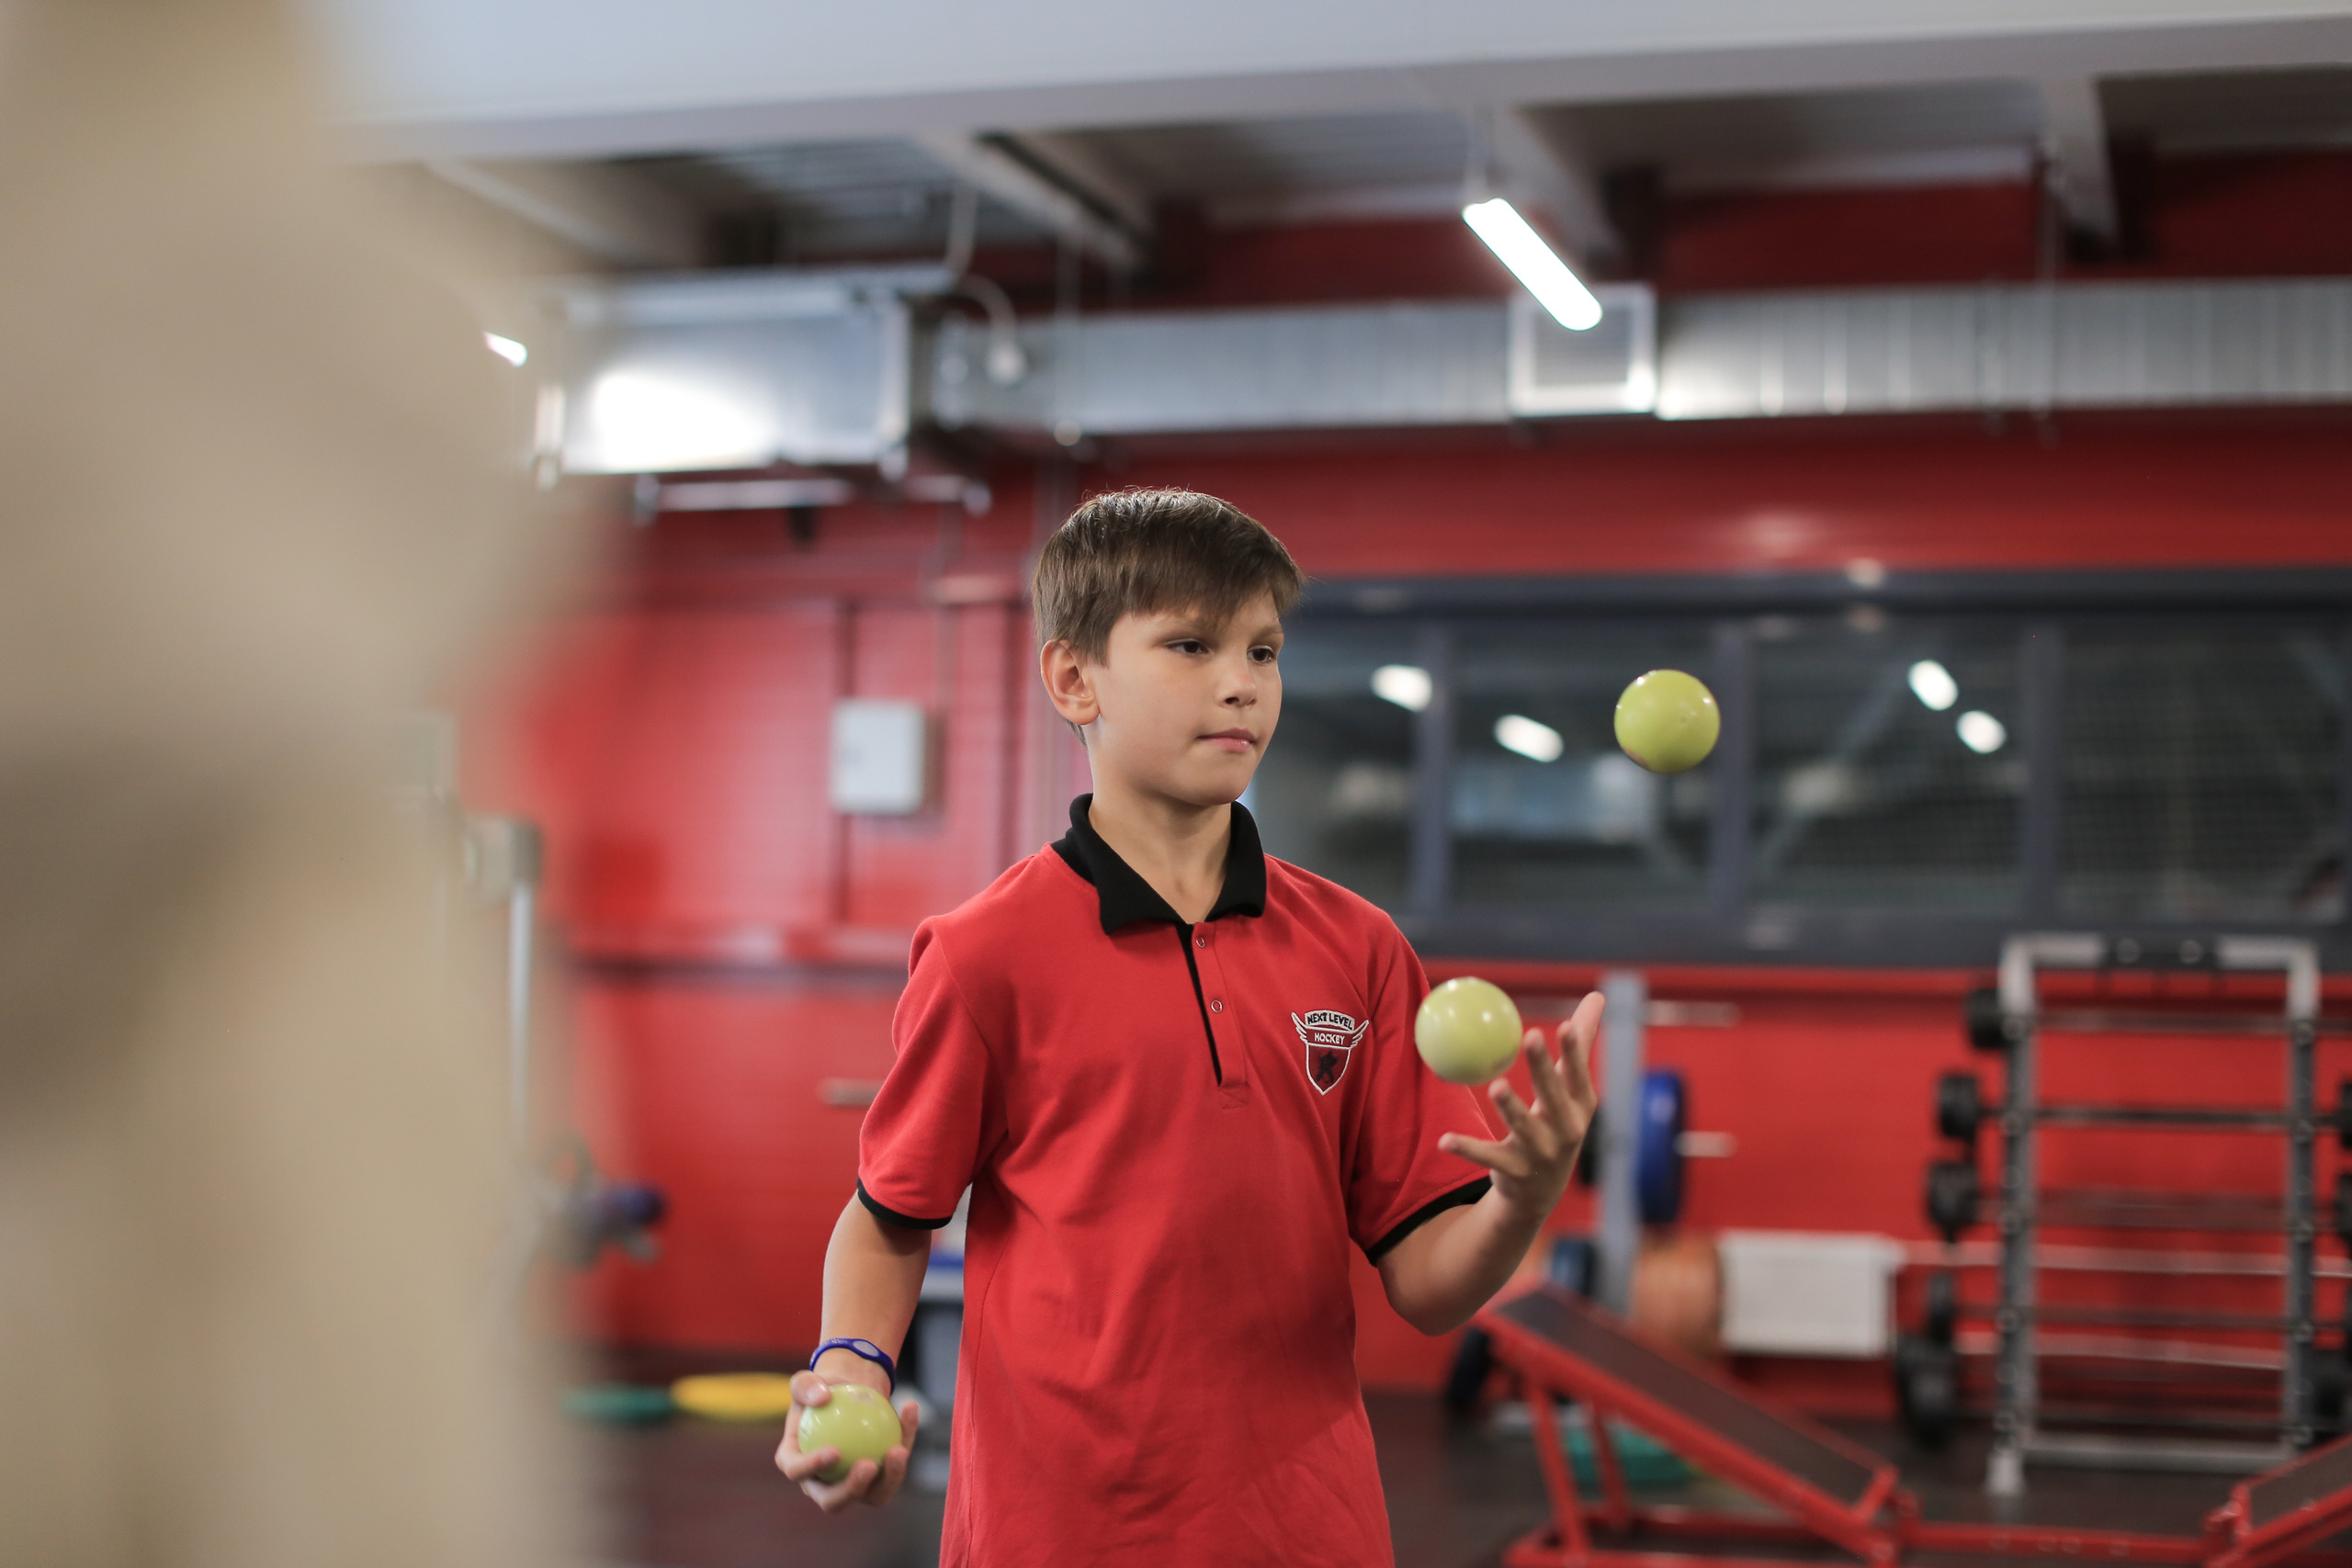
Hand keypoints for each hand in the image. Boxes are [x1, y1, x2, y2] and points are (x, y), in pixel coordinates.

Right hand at [774, 1370, 918, 1511]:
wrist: (849, 1392)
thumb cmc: (823, 1388)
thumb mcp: (808, 1380)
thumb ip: (807, 1385)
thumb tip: (822, 1397)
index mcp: (795, 1463)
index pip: (798, 1471)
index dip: (812, 1467)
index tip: (835, 1450)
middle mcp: (820, 1484)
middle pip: (832, 1500)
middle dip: (850, 1490)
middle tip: (869, 1465)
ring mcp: (850, 1487)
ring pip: (871, 1495)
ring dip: (889, 1479)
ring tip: (898, 1451)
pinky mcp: (878, 1481)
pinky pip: (894, 1470)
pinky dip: (906, 1442)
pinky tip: (910, 1411)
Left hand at [1437, 991, 1601, 1221]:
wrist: (1541, 1191)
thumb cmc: (1557, 1123)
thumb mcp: (1572, 1089)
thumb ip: (1582, 1042)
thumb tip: (1598, 995)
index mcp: (1581, 1108)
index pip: (1578, 1076)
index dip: (1573, 1052)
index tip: (1564, 1025)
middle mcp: (1567, 1132)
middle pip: (1554, 1096)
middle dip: (1544, 1068)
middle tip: (1530, 1036)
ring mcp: (1542, 1154)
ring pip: (1523, 1127)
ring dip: (1510, 1107)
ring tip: (1497, 1085)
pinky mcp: (1514, 1172)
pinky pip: (1487, 1157)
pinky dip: (1466, 1148)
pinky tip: (1444, 1140)